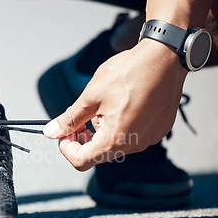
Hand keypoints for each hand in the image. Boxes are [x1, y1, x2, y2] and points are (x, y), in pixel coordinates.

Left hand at [43, 39, 187, 170]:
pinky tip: (120, 103)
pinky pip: (132, 135)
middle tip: (79, 116)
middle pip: (98, 154)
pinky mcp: (158, 129)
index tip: (64, 131)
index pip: (81, 160)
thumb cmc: (129, 73)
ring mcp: (149, 138)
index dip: (66, 147)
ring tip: (103, 105)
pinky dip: (120, 125)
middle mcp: (135, 145)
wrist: (165, 56)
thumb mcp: (91, 96)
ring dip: (101, 130)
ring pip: (114, 144)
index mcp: (115, 140)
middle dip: (82, 138)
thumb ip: (70, 119)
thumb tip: (51, 132)